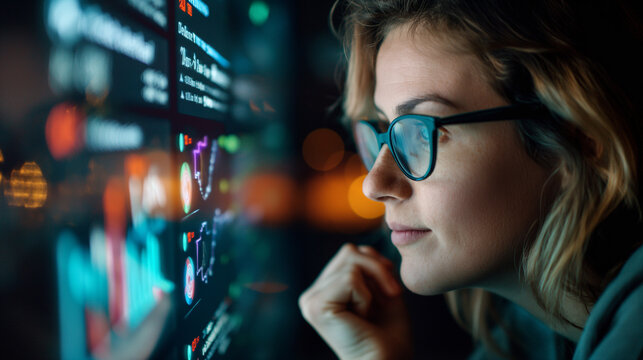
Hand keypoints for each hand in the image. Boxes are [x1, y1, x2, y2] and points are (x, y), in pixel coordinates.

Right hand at [299, 243, 411, 359]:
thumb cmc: (389, 333)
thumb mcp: (382, 288)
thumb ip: (369, 265)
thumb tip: (360, 248)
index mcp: (325, 289)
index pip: (351, 253)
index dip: (378, 267)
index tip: (389, 294)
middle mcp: (313, 293)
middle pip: (350, 252)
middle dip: (378, 272)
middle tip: (389, 298)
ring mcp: (310, 300)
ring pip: (351, 262)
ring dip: (373, 288)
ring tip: (369, 313)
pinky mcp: (315, 306)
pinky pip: (350, 279)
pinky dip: (366, 298)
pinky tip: (361, 319)